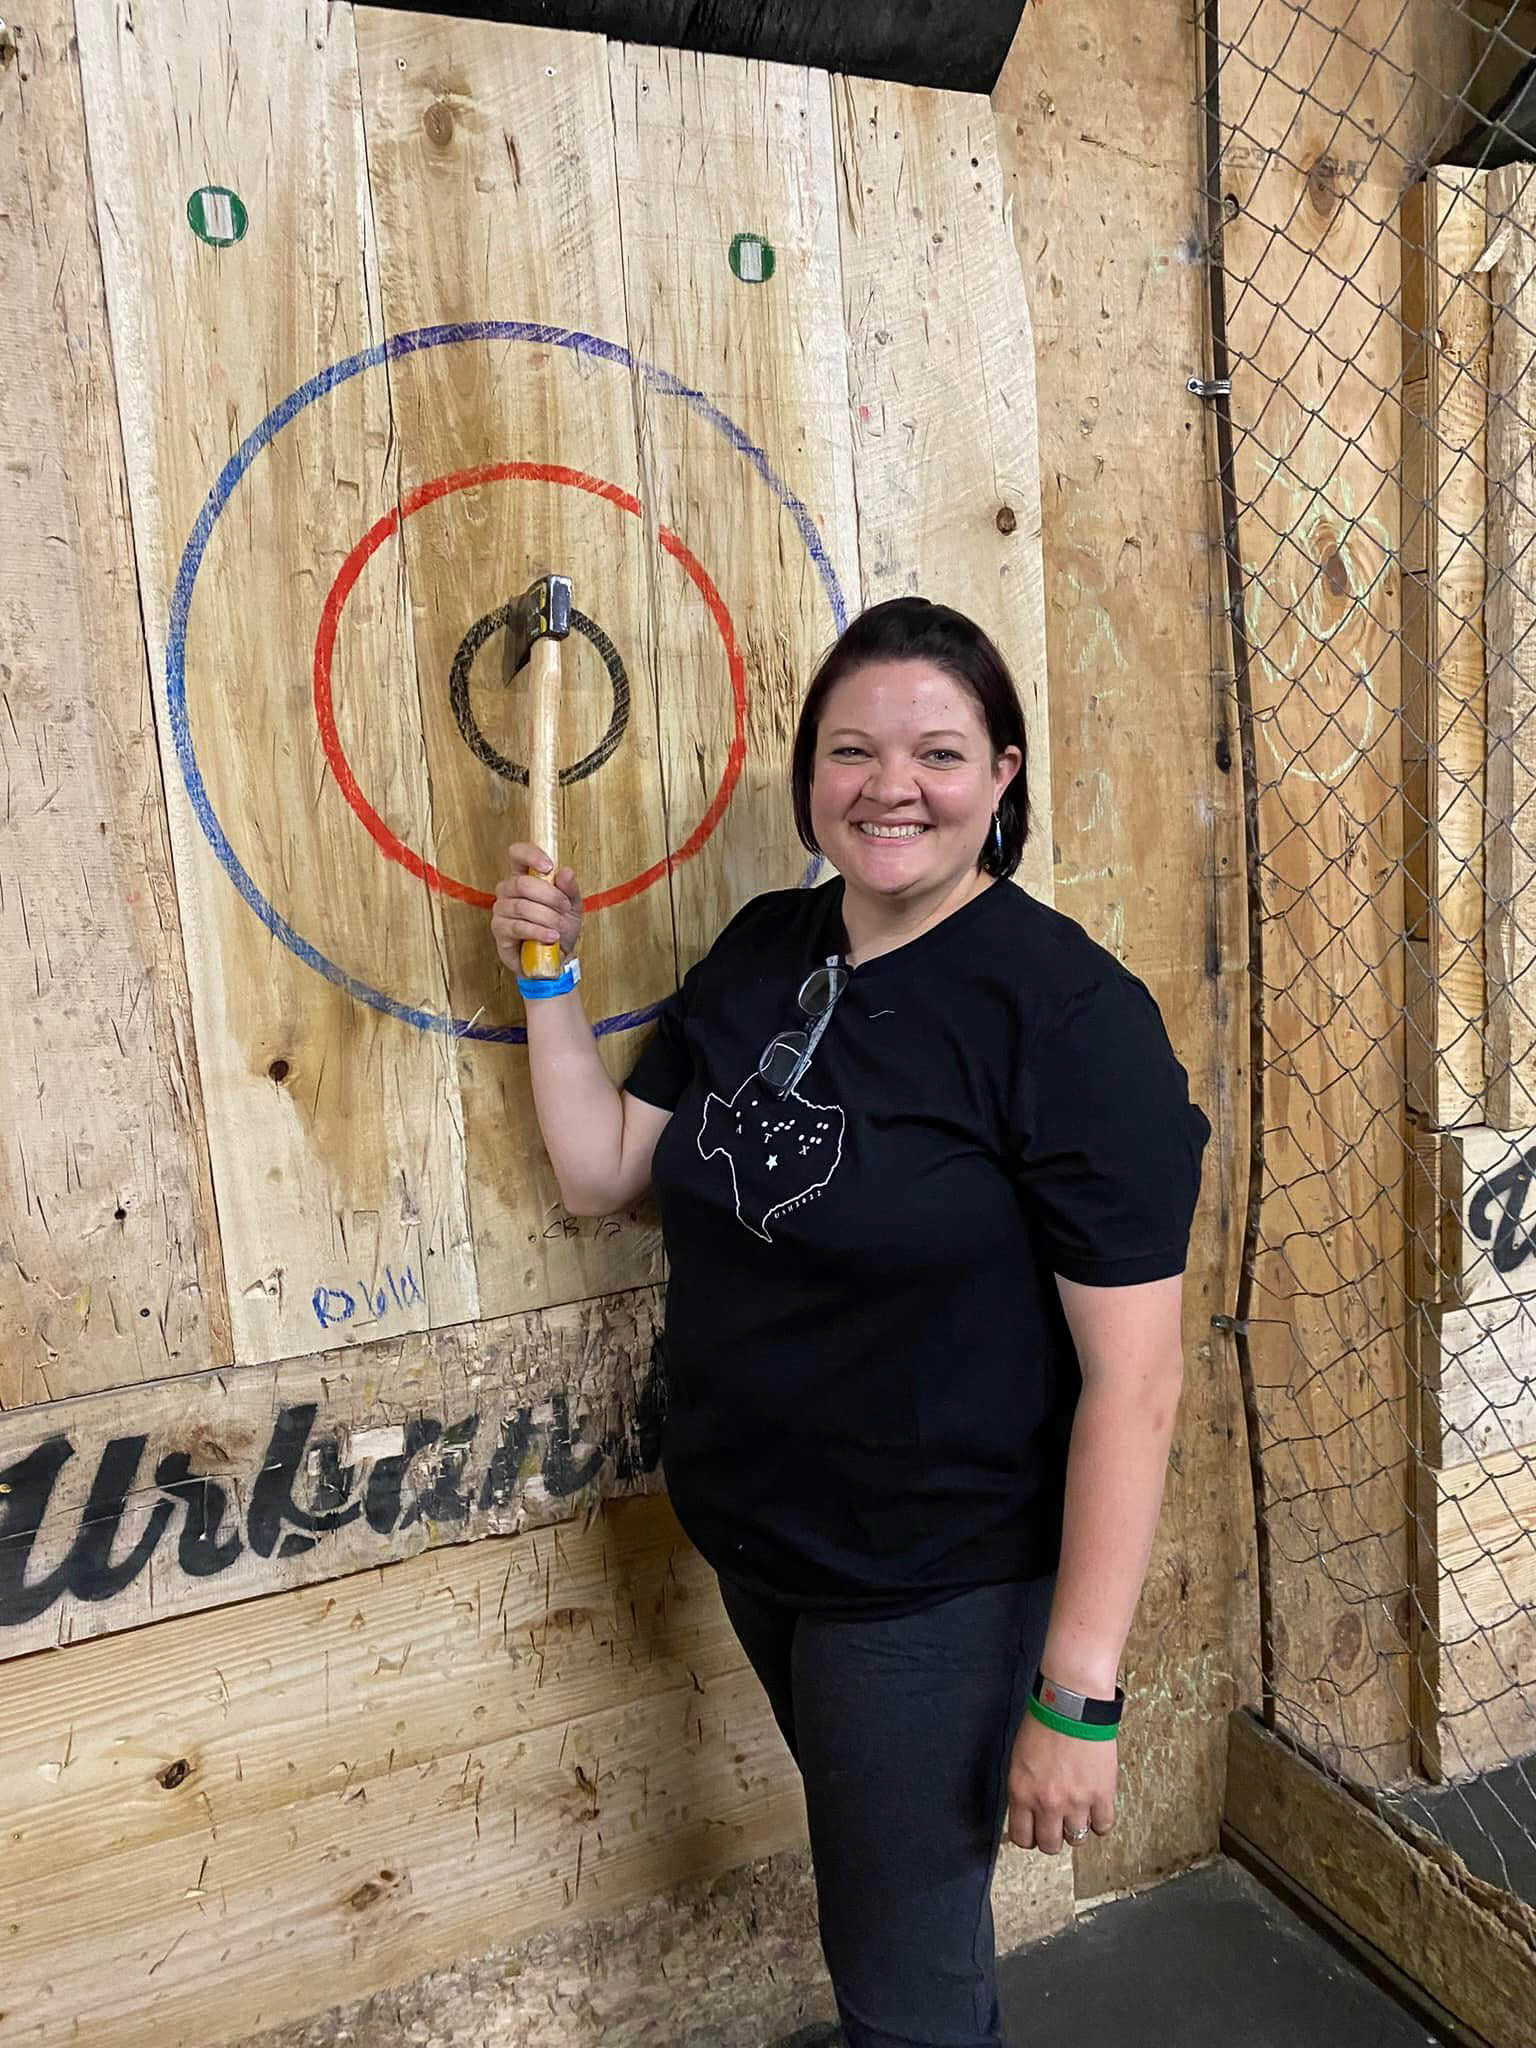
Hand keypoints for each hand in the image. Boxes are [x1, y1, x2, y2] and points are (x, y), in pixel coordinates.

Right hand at [491, 842, 582, 972]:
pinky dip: (539, 931)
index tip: (548, 866)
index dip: (530, 855)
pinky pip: (518, 926)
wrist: (556, 958)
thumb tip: (566, 871)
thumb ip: (569, 888)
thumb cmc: (560, 927)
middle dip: (549, 896)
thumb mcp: (572, 906)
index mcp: (524, 877)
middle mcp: (508, 891)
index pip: (518, 854)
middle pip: (522, 883)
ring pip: (522, 906)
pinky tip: (551, 936)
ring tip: (559, 927)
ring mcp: (501, 910)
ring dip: (546, 917)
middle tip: (564, 908)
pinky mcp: (500, 931)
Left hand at [1005, 1710, 1115, 1853]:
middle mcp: (1048, 1803)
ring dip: (1076, 1827)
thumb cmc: (1044, 1723)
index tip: (1035, 1831)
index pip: (1022, 1837)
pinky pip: (1102, 1826)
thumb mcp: (1019, 1759)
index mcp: (1022, 1793)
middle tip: (1056, 1823)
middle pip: (1050, 1845)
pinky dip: (1099, 1821)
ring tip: (1076, 1810)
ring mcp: (1076, 1802)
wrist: (1072, 1704)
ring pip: (1076, 1840)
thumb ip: (1023, 1790)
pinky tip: (1094, 1807)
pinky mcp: (1101, 1796)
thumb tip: (1029, 1812)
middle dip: (1052, 1836)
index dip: (1029, 1837)